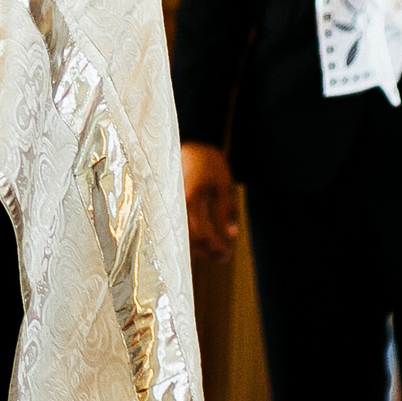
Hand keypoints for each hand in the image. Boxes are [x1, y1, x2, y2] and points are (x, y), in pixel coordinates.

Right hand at [181, 141, 239, 263]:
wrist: (189, 144)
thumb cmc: (208, 161)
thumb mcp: (224, 183)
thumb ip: (227, 210)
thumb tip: (232, 234)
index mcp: (191, 198)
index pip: (201, 234)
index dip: (214, 248)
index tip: (227, 253)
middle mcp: (177, 204)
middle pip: (188, 238)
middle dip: (205, 251)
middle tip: (222, 256)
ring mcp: (171, 204)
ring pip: (181, 234)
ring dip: (197, 246)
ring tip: (213, 249)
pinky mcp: (169, 204)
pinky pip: (177, 225)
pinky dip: (189, 235)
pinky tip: (201, 238)